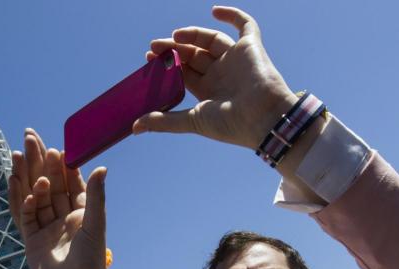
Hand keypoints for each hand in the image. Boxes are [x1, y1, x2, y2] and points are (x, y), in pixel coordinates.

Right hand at [9, 129, 124, 268]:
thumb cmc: (92, 262)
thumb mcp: (96, 225)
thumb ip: (96, 197)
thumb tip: (101, 167)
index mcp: (82, 213)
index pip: (70, 182)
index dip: (62, 163)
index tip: (55, 145)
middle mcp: (63, 218)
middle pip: (50, 183)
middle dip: (39, 161)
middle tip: (30, 137)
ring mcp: (46, 228)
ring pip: (35, 195)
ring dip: (27, 175)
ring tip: (19, 153)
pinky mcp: (32, 240)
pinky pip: (24, 214)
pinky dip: (22, 199)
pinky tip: (19, 183)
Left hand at [133, 6, 295, 149]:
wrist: (263, 118)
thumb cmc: (231, 124)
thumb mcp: (192, 121)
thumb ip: (164, 121)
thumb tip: (134, 127)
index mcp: (209, 92)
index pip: (184, 73)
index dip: (167, 65)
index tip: (149, 59)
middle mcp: (222, 74)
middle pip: (194, 55)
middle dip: (173, 50)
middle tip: (155, 47)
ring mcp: (236, 60)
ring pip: (210, 40)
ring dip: (191, 35)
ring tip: (174, 37)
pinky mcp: (251, 47)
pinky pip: (244, 25)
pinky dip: (231, 15)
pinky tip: (213, 11)